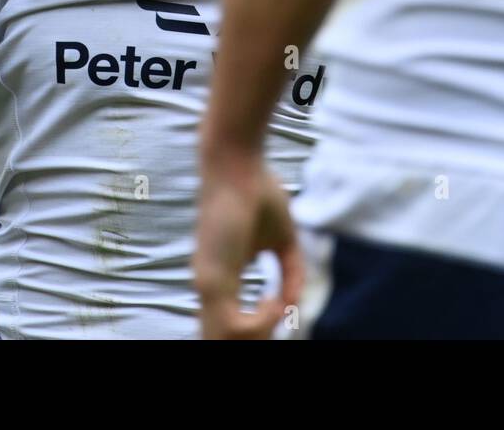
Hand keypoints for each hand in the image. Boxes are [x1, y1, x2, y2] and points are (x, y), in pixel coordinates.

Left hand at [193, 153, 303, 339]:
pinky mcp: (213, 279)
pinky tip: (273, 302)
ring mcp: (208, 283)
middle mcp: (210, 284)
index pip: (227, 323)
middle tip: (282, 320)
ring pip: (221, 339)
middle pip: (220, 337)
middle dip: (257, 338)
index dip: (257, 329)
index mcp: (221, 276)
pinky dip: (259, 326)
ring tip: (278, 312)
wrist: (237, 164)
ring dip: (259, 336)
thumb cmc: (258, 192)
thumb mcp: (284, 240)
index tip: (283, 312)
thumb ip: (291, 273)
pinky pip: (231, 329)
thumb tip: (295, 305)